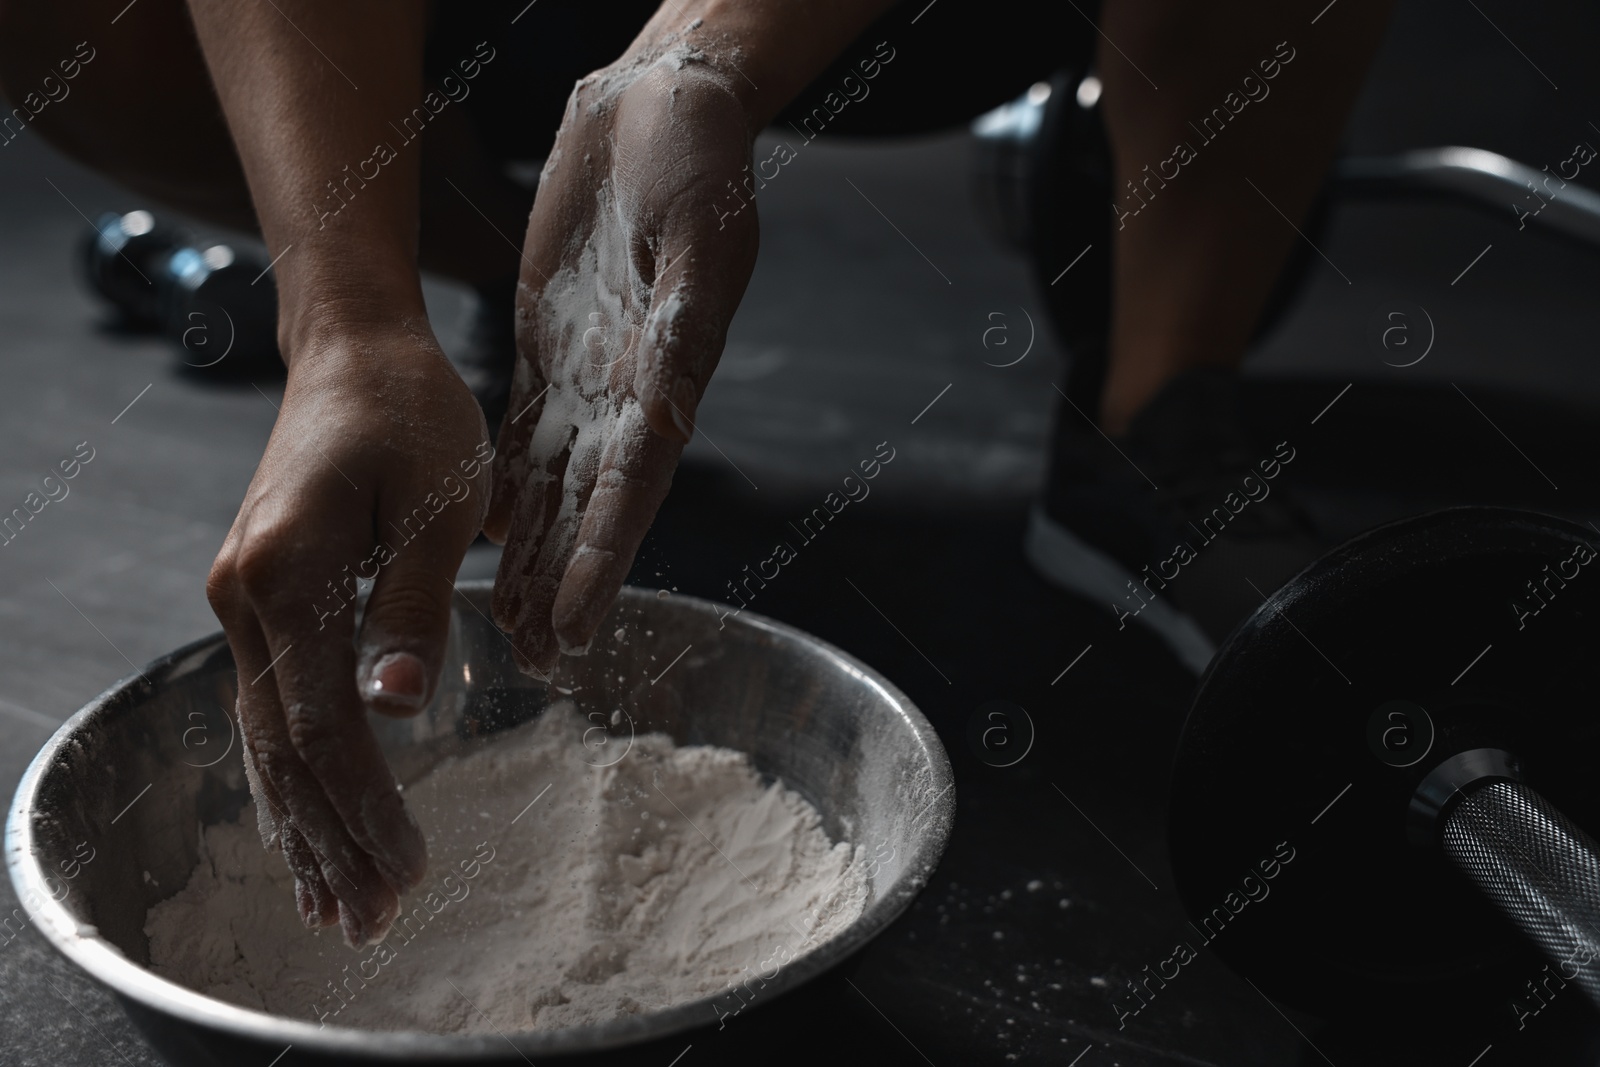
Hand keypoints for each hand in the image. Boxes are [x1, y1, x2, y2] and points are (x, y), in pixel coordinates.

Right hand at [207, 325, 491, 945]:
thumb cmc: (412, 413)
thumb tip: (401, 703)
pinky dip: (290, 774)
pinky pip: (270, 705)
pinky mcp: (262, 599)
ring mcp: (243, 600)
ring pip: (265, 737)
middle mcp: (245, 596)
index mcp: (289, 571)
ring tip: (333, 903)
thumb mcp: (439, 501)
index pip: (324, 722)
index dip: (366, 803)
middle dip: (329, 839)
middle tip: (370, 921)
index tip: (407, 866)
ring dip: (302, 823)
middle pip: (283, 747)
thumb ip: (417, 603)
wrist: (356, 352)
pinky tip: (304, 823)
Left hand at [486, 43, 759, 673]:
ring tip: (509, 625)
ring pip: (555, 485)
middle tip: (537, 661)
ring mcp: (589, 373)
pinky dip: (510, 489)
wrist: (662, 106)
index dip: (604, 558)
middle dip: (564, 585)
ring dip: (535, 557)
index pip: (633, 485)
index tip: (578, 624)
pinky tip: (489, 535)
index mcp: (670, 372)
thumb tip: (668, 407)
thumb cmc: (700, 158)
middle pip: (591, 507)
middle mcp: (630, 390)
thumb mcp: (700, 231)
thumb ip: (682, 319)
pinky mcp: (552, 348)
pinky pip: (526, 434)